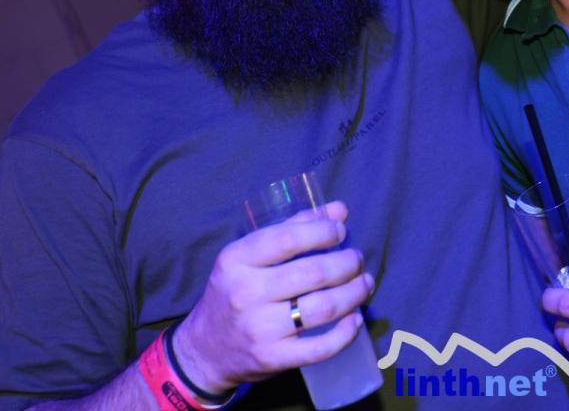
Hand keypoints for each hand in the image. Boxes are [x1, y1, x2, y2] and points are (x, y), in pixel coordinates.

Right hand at [171, 201, 373, 393]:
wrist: (204, 350)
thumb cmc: (233, 293)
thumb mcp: (248, 256)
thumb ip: (292, 228)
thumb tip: (339, 210)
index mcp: (236, 260)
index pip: (287, 238)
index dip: (322, 232)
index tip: (340, 231)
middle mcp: (246, 293)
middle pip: (314, 273)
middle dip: (347, 263)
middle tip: (357, 259)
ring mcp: (259, 329)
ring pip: (323, 308)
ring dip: (354, 293)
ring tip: (364, 283)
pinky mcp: (273, 358)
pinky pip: (320, 347)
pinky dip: (345, 333)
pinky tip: (355, 319)